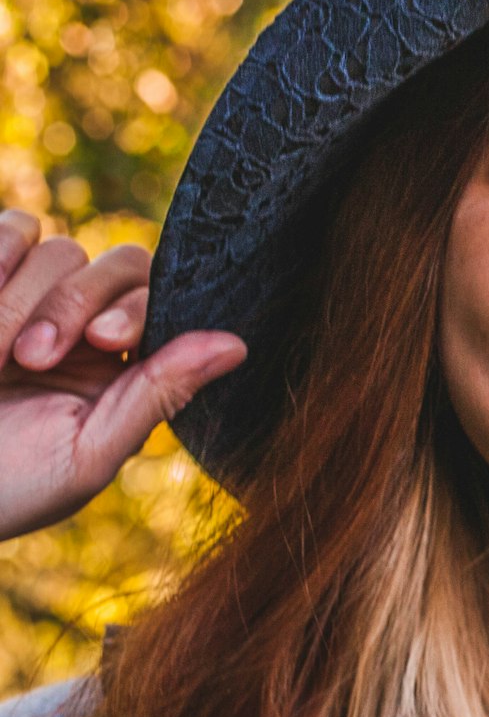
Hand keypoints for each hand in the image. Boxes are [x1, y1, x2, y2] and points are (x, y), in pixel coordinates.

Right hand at [0, 209, 246, 541]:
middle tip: (33, 359)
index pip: (160, 304)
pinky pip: (14, 230)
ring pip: (60, 249)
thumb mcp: (86, 455)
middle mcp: (86, 324)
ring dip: (22, 299)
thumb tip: (237, 345)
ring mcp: (33, 297)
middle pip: (118, 265)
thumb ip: (157, 395)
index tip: (103, 339)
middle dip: (75, 304)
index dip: (138, 309)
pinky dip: (2, 253)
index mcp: (124, 366)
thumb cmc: (9, 486)